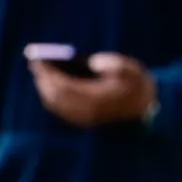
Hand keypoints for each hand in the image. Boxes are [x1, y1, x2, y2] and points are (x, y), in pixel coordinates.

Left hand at [32, 53, 156, 126]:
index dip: (49, 73)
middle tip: (35, 63)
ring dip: (45, 88)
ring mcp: (84, 118)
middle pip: (55, 95)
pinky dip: (51, 97)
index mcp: (97, 98)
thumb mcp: (132, 70)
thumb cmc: (138, 87)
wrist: (147, 111)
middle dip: (43, 79)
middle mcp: (87, 111)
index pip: (64, 85)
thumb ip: (114, 63)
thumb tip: (93, 62)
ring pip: (55, 104)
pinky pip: (61, 110)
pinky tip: (49, 85)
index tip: (38, 60)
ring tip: (39, 72)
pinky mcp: (84, 121)